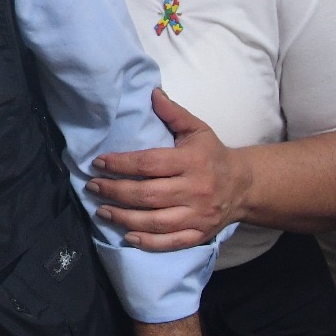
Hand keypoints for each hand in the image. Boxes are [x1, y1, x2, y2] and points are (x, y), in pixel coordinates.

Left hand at [88, 90, 247, 250]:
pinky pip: (170, 243)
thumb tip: (152, 92)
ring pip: (154, 222)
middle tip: (92, 187)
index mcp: (192, 162)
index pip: (149, 163)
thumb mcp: (197, 129)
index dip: (120, 164)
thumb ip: (173, 113)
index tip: (98, 163)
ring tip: (100, 210)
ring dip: (123, 218)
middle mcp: (195, 190)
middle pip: (147, 195)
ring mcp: (198, 215)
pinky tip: (126, 236)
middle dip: (114, 191)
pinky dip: (147, 242)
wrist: (244, 186)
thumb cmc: (211, 155)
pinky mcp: (199, 234)